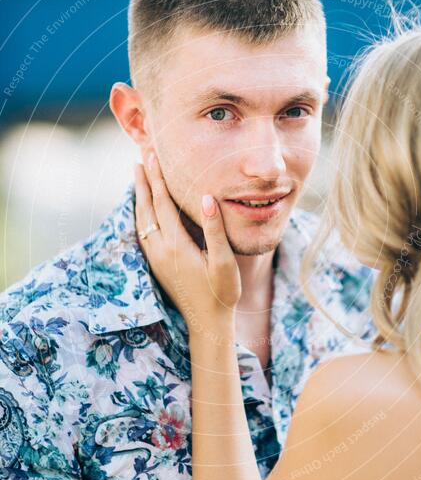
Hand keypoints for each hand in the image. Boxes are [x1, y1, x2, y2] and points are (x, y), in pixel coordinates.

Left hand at [134, 149, 240, 332]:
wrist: (207, 322)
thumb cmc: (221, 292)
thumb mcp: (223, 261)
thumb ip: (213, 229)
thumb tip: (205, 198)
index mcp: (175, 245)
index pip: (162, 203)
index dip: (157, 179)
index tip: (153, 157)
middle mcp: (160, 250)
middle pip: (146, 208)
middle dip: (143, 182)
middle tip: (140, 158)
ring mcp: (155, 258)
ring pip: (141, 220)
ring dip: (139, 196)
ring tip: (138, 177)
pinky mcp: (156, 265)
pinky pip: (143, 232)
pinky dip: (141, 213)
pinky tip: (144, 209)